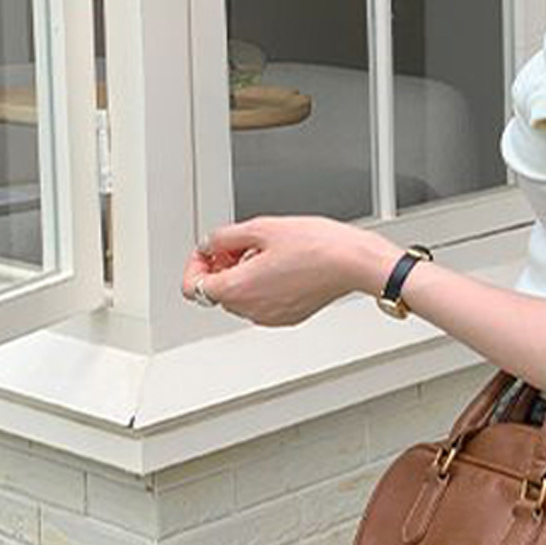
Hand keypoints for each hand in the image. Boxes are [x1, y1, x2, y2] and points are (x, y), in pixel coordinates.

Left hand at [180, 217, 392, 326]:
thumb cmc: (316, 245)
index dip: (196, 265)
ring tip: (269, 253)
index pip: (192, 287)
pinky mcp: (287, 317)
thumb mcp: (262, 227)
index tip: (209, 252)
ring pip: (240, 297)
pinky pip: (262, 303)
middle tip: (243, 245)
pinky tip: (284, 265)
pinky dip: (264, 286)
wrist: (353, 262)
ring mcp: (269, 317)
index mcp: (237, 288)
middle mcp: (249, 309)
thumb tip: (208, 244)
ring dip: (244, 276)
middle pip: (217, 292)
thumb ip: (223, 237)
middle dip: (223, 267)